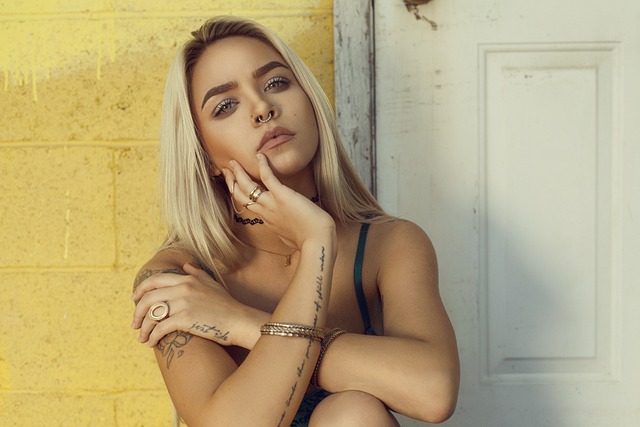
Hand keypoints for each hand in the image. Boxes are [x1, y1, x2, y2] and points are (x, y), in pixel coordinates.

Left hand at [131, 263, 255, 347]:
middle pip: (148, 298)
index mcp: (187, 279)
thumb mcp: (212, 284)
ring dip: (143, 328)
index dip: (141, 290)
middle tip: (135, 324)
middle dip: (137, 312)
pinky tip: (151, 343)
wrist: (239, 321)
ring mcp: (183, 303)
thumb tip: (186, 266)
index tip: (134, 300)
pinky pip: (159, 328)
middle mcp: (183, 288)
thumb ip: (197, 273)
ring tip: (142, 338)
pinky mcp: (185, 319)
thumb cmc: (227, 305)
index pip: (155, 280)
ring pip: (152, 314)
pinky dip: (152, 337)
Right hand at [224, 154, 335, 249]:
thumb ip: (285, 230)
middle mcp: (265, 212)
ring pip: (247, 187)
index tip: (234, 185)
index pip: (247, 205)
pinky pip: (268, 178)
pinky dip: (263, 166)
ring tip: (233, 162)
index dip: (238, 194)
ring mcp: (272, 204)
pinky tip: (260, 156)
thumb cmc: (309, 240)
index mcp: (267, 220)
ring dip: (239, 173)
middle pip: (240, 196)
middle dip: (231, 181)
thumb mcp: (291, 236)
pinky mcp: (282, 196)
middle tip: (226, 169)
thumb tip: (287, 231)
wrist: (316, 241)